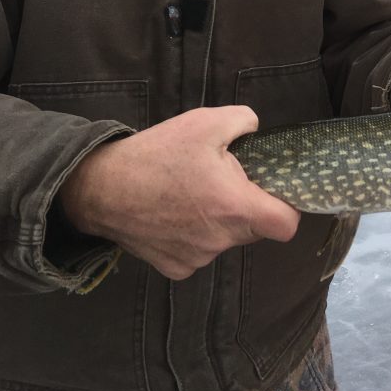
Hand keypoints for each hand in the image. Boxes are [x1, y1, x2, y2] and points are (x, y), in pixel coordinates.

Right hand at [57, 106, 299, 279]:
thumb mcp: (206, 121)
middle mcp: (220, 241)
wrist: (101, 189)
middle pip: (255, 228)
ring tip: (191, 191)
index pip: (286, 225)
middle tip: (224, 178)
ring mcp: (197, 259)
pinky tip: (173, 211)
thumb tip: (257, 130)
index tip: (274, 189)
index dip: (288, 206)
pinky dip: (194, 234)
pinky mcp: (175, 269)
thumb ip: (245, 121)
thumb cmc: (159, 154)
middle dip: (247, 204)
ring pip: (226, 238)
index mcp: (235, 207)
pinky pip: (199, 251)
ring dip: (219, 219)